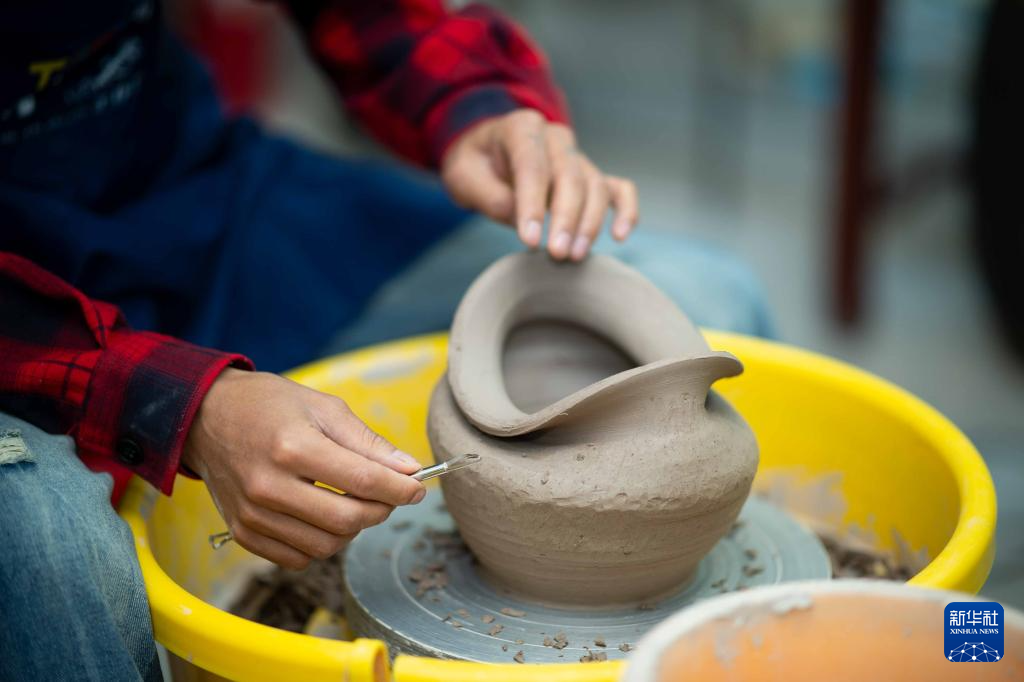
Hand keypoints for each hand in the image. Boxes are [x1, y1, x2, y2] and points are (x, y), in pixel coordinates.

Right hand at [182, 369, 424, 569]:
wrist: (206, 418)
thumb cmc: (269, 406)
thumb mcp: (323, 407)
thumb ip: (368, 442)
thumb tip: (409, 469)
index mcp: (293, 447)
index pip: (364, 481)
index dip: (400, 489)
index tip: (417, 488)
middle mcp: (269, 486)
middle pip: (348, 519)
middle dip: (382, 510)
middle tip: (390, 495)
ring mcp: (253, 514)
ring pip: (326, 546)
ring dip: (353, 528)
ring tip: (355, 502)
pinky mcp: (242, 532)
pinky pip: (298, 558)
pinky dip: (321, 543)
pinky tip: (323, 516)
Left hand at [440, 109, 637, 260]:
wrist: (487, 152)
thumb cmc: (475, 165)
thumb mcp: (463, 176)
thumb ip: (488, 195)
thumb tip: (520, 219)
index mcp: (521, 128)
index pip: (532, 166)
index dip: (533, 204)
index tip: (530, 240)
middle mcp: (555, 138)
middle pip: (570, 176)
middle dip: (566, 218)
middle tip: (557, 254)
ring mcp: (577, 156)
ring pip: (595, 185)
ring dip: (590, 223)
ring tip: (575, 256)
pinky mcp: (590, 175)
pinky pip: (619, 188)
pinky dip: (626, 210)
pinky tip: (620, 236)